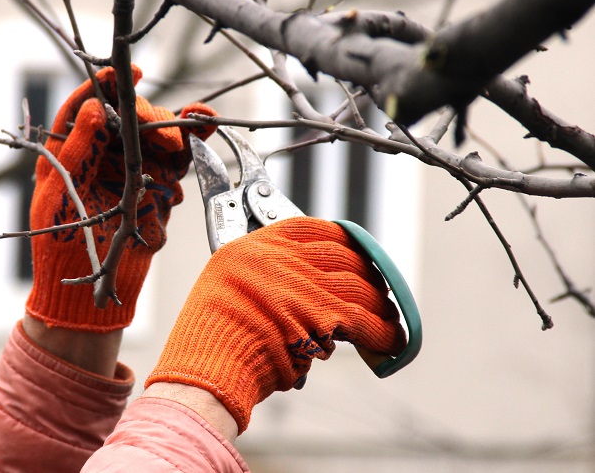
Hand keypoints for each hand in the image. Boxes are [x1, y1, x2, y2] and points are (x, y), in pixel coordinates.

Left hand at [26, 65, 216, 331]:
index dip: (108, 83)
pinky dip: (196, 145)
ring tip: (200, 122)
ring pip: (160, 134)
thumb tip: (97, 108)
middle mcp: (106, 154)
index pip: (90, 105)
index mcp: (73, 151)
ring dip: (181, 125)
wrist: (92, 292)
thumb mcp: (59, 197)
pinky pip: (180, 161)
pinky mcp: (159, 187)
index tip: (130, 71)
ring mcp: (136, 169)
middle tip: (165, 136)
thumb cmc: (61, 246)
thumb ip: (78, 152)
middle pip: (132, 118)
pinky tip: (206, 129)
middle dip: (152, 118)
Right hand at [145, 217, 405, 433]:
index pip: (312, 228)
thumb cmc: (210, 339)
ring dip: (379, 303)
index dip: (341, 238)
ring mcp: (303, 284)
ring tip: (387, 316)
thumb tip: (308, 290)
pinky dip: (381, 331)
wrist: (206, 369)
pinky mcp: (322, 316)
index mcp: (255, 247)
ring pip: (357, 286)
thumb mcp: (227, 288)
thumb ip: (265, 279)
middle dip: (366, 273)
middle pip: (342, 255)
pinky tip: (390, 340)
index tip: (353, 248)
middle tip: (376, 287)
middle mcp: (281, 259)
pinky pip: (364, 319)